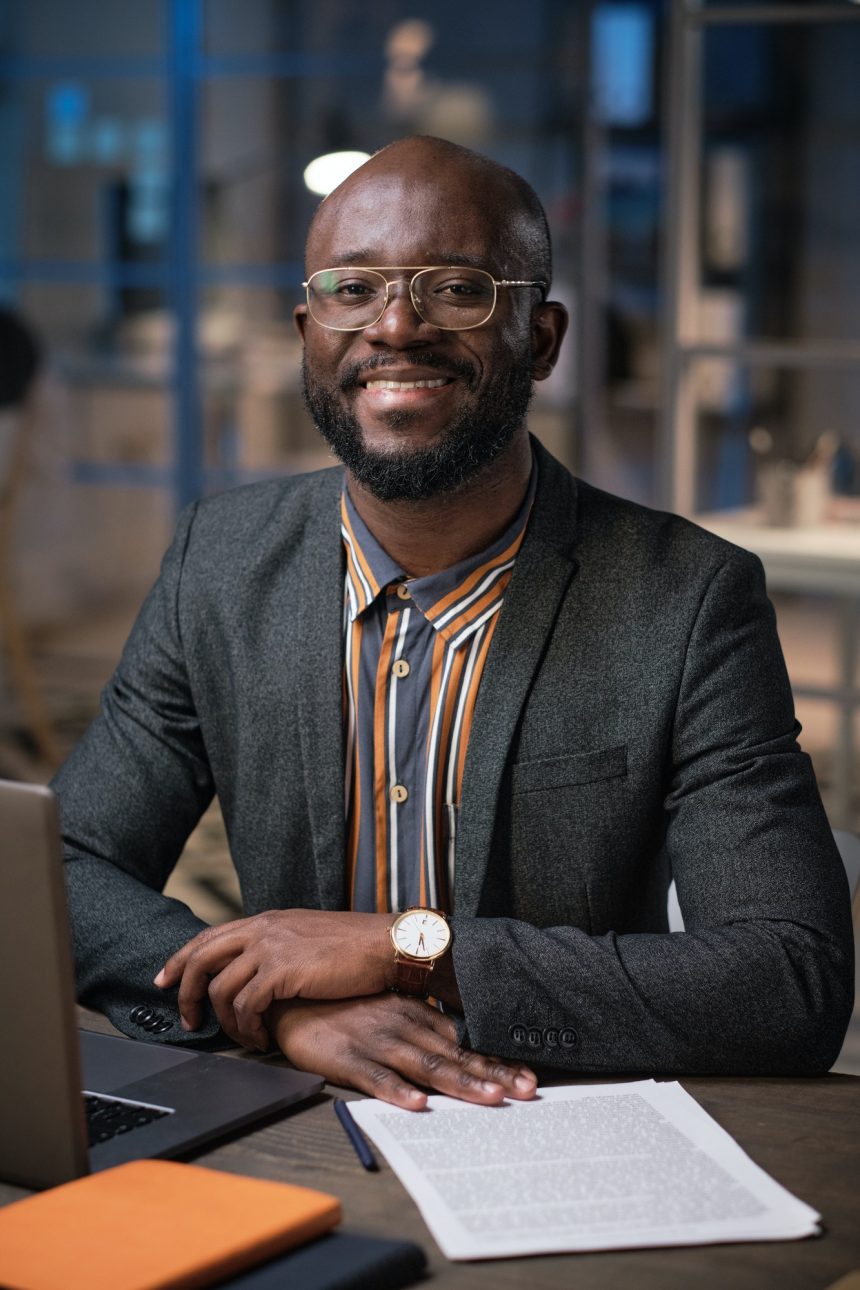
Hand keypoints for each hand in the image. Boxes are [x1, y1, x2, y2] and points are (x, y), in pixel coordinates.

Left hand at [154, 909, 391, 1049]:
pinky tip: (261, 1038)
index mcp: (266, 921)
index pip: (209, 936)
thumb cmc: (355, 946)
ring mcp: (270, 948)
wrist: (385, 945)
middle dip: (185, 992)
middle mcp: (262, 929)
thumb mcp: (308, 935)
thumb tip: (260, 969)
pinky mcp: (282, 971)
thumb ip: (279, 945)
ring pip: (221, 988)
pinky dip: (247, 1028)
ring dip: (225, 1020)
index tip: (165, 980)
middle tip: (187, 1020)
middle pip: (201, 958)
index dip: (181, 959)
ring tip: (241, 1037)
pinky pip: (246, 1005)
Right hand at [268, 995, 537, 1109]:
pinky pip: (376, 1077)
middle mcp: (402, 1027)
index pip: (465, 1042)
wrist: (293, 998)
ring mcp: (376, 1042)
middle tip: (527, 1091)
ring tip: (490, 1099)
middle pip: (455, 1056)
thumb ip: (422, 1026)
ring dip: (460, 1083)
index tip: (529, 1078)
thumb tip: (460, 1045)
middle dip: (493, 1075)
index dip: (497, 1061)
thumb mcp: (389, 1008)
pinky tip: (416, 1103)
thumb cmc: (344, 1005)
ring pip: (425, 1066)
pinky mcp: (347, 1058)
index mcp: (415, 1016)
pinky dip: (397, 1091)